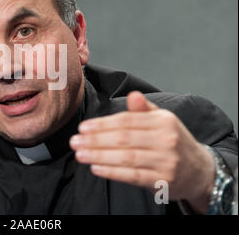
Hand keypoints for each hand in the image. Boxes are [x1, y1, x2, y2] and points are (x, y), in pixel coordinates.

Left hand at [69, 91, 214, 212]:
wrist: (199, 170)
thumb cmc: (173, 141)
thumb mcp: (163, 121)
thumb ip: (144, 109)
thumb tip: (132, 94)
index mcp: (163, 121)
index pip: (127, 121)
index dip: (102, 125)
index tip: (82, 128)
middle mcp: (166, 140)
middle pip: (124, 139)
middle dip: (95, 140)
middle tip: (74, 141)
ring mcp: (166, 162)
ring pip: (126, 157)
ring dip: (99, 156)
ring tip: (80, 154)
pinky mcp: (163, 181)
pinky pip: (133, 176)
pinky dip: (112, 172)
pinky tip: (96, 168)